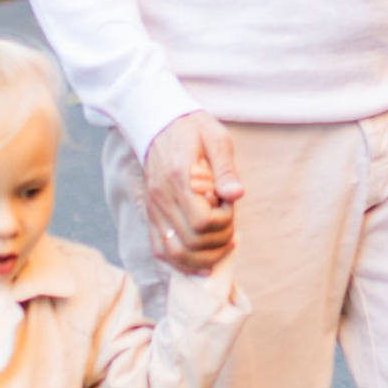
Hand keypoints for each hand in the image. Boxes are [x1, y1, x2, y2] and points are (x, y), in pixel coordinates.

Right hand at [144, 109, 243, 269]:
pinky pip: (161, 251)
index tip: (230, 205)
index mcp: (178, 177)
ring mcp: (153, 210)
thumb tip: (237, 194)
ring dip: (203, 259)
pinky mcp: (151, 216)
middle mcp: (161, 198)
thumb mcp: (216, 138)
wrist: (157, 124)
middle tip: (230, 225)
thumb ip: (226, 169)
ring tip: (223, 246)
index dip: (224, 221)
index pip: (202, 221)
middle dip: (219, 241)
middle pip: (191, 242)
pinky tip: (203, 264)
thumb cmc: (192, 130)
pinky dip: (183, 263)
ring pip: (174, 253)